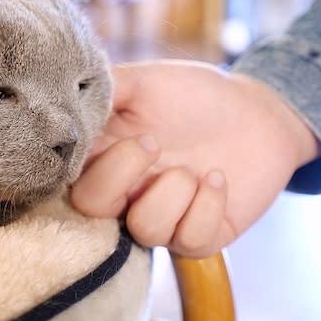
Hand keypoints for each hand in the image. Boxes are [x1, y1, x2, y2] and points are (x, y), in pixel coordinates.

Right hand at [70, 60, 320, 257]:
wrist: (258, 111)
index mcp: (100, 157)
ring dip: (173, 191)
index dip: (71, 162)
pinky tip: (218, 178)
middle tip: (151, 142)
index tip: (98, 131)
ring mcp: (161, 218)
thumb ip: (101, 90)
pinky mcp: (200, 237)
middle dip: (119, 174)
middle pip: (88, 209)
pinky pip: (191, 239)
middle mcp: (123, 194)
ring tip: (194, 167)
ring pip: (144, 229)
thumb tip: (65, 97)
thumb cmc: (194, 95)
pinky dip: (208, 204)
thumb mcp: (142, 81)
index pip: (61, 175)